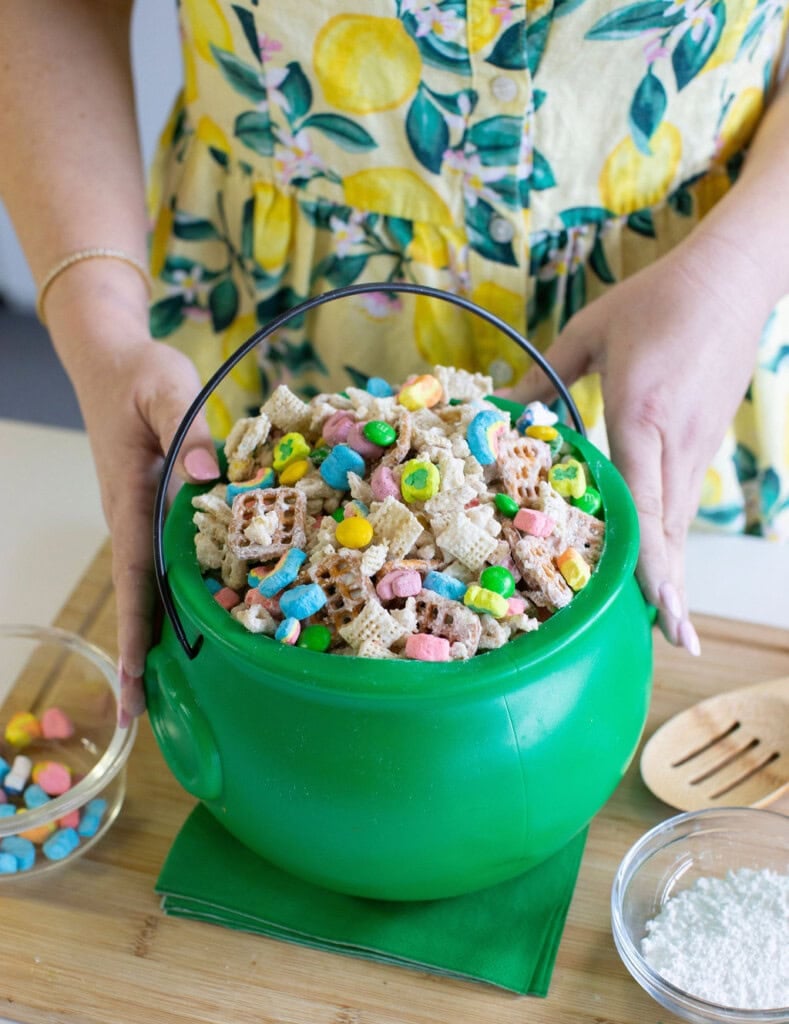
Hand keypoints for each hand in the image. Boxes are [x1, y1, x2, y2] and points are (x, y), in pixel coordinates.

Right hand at [71, 339, 218, 723]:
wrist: (110, 361)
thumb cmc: (139, 377)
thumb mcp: (165, 391)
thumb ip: (187, 430)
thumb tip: (209, 476)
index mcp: (131, 499)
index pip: (134, 574)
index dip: (136, 627)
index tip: (135, 678)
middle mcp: (131, 517)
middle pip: (137, 595)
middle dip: (139, 652)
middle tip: (144, 715)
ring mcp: (139, 516)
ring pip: (150, 583)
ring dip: (154, 633)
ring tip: (167, 689)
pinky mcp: (153, 507)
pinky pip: (162, 560)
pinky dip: (171, 597)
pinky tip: (189, 621)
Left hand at [511, 235, 763, 651]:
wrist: (732, 278)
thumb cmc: (656, 300)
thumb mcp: (590, 332)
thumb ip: (545, 378)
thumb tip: (502, 410)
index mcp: (641, 415)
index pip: (644, 504)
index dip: (649, 562)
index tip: (658, 610)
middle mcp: (675, 443)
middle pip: (672, 531)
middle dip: (672, 590)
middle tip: (671, 641)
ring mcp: (697, 447)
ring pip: (681, 522)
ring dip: (674, 571)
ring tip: (666, 620)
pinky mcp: (706, 443)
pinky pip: (683, 501)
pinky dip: (673, 538)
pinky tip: (663, 563)